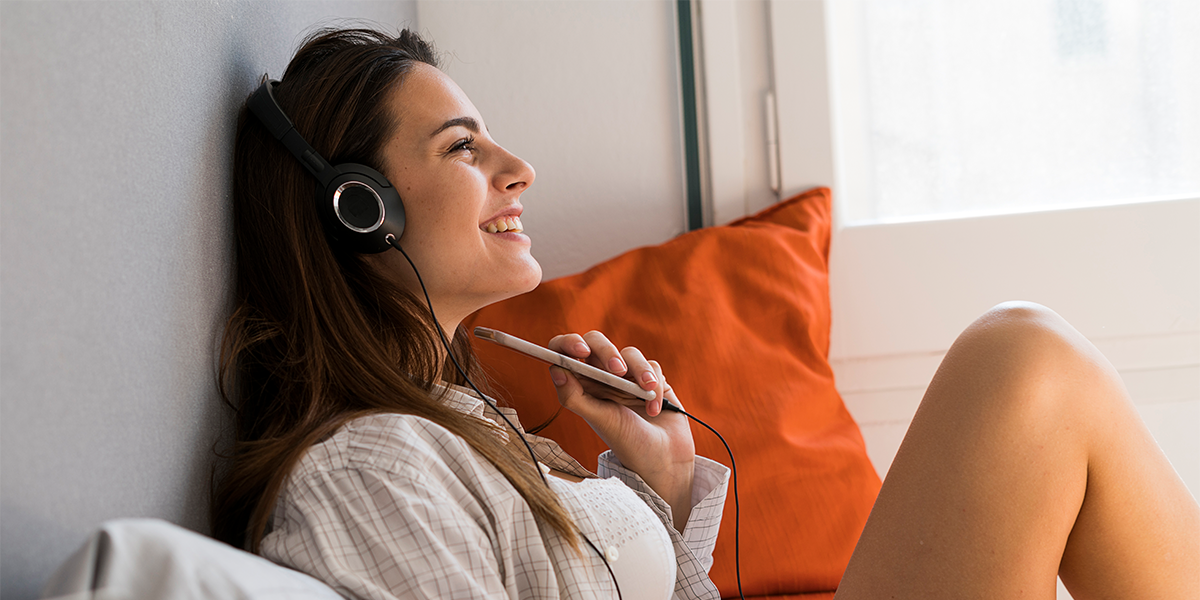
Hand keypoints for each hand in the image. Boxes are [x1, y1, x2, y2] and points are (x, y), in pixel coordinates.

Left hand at [547, 331, 694, 530]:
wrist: (665, 460)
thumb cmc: (628, 443)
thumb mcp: (600, 420)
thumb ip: (575, 396)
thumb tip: (555, 369)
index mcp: (582, 386)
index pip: (565, 353)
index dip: (567, 344)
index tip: (580, 351)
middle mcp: (602, 378)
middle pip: (596, 342)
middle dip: (607, 351)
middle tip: (617, 370)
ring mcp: (628, 377)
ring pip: (629, 353)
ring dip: (639, 370)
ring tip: (645, 392)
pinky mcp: (652, 379)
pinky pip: (652, 366)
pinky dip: (655, 386)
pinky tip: (655, 408)